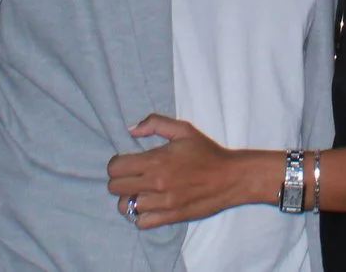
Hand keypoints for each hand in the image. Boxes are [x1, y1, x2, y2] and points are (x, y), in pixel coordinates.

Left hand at [105, 115, 264, 228]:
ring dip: (129, 198)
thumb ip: (155, 123)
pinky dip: (141, 215)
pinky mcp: (171, 217)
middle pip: (116, 188)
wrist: (230, 177)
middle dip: (119, 180)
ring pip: (127, 206)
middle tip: (132, 176)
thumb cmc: (206, 152)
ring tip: (140, 191)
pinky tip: (149, 205)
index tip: (126, 162)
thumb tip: (131, 130)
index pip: (116, 168)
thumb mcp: (183, 129)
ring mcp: (163, 203)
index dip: (116, 164)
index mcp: (156, 160)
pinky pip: (142, 222)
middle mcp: (156, 183)